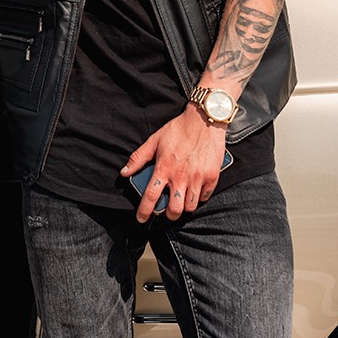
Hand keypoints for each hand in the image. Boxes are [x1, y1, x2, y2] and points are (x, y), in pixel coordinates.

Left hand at [121, 106, 227, 221]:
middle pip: (174, 209)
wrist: (204, 119)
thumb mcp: (154, 140)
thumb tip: (124, 173)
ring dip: (184, 207)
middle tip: (167, 210)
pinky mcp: (212, 176)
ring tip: (181, 201)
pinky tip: (195, 191)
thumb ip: (138, 158)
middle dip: (169, 214)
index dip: (144, 211)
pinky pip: (205, 197)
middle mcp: (180, 176)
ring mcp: (198, 178)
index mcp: (164, 168)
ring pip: (190, 207)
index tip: (141, 219)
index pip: (151, 196)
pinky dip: (199, 197)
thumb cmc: (179, 129)